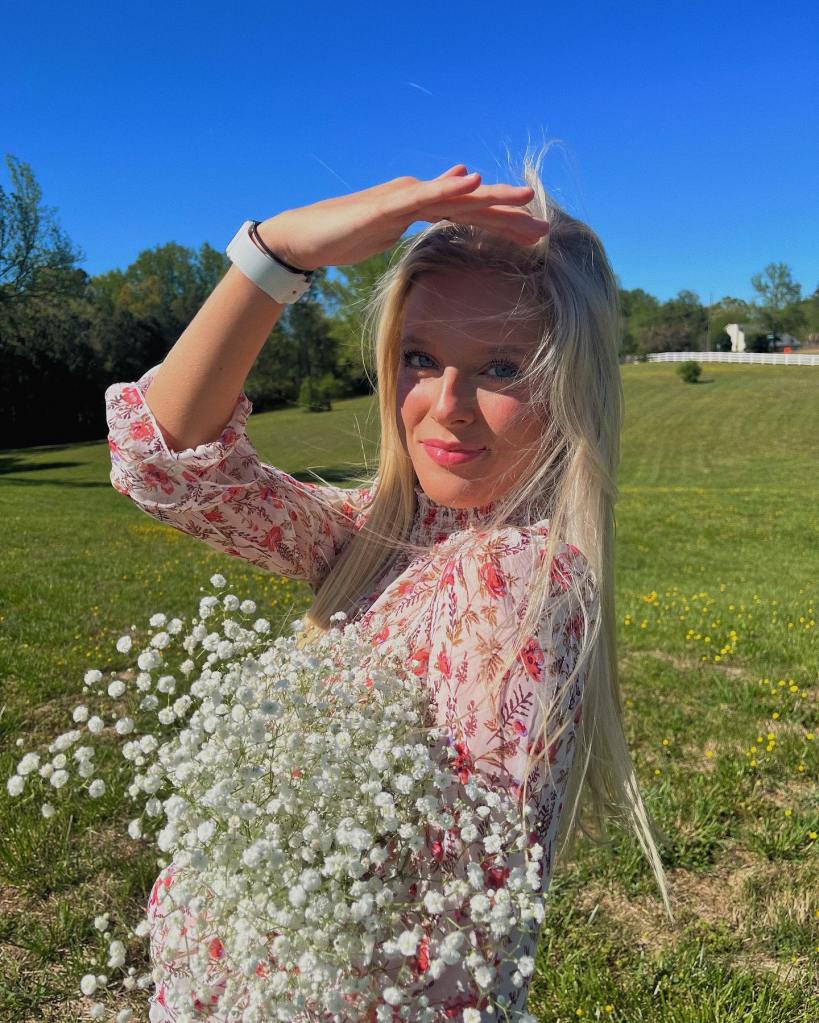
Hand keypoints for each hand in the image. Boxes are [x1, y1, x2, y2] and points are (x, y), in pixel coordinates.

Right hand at [257, 164, 548, 271]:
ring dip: (492, 198)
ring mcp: (404, 196)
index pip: (469, 215)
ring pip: (456, 198)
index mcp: (422, 206)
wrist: (305, 236)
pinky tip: (473, 183)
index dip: (502, 224)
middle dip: (509, 216)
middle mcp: (418, 195)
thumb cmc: (345, 236)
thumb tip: (441, 206)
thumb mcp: (389, 232)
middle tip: (545, 228)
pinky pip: (423, 197)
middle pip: (471, 205)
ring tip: (525, 199)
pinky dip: (448, 188)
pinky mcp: (387, 205)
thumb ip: (415, 221)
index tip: (534, 236)